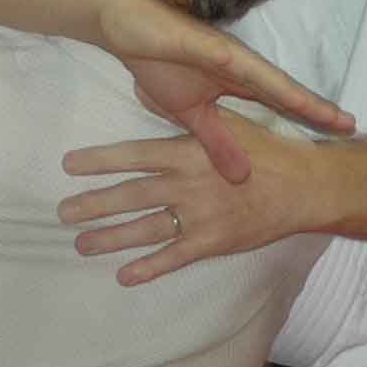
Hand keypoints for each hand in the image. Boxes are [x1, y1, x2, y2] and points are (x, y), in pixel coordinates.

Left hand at [60, 112, 320, 285]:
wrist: (304, 187)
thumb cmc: (267, 150)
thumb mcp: (226, 121)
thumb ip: (182, 111)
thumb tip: (143, 91)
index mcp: (189, 152)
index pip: (134, 156)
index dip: (99, 160)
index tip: (69, 165)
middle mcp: (188, 185)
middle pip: (131, 196)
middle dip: (94, 205)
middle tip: (63, 212)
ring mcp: (200, 216)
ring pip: (145, 229)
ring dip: (111, 238)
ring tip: (81, 243)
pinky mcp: (213, 242)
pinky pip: (174, 257)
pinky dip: (148, 268)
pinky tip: (123, 275)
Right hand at [90, 0, 353, 183]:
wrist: (125, 26)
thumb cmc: (158, 62)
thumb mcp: (192, 115)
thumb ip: (219, 142)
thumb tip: (241, 177)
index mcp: (240, 83)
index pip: (282, 105)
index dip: (310, 119)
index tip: (341, 135)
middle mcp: (242, 68)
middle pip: (288, 93)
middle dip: (319, 111)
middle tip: (352, 127)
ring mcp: (228, 55)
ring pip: (272, 80)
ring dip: (300, 97)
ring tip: (330, 114)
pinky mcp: (208, 44)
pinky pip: (237, 63)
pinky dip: (259, 78)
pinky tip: (280, 88)